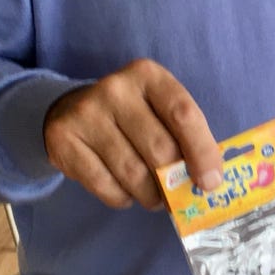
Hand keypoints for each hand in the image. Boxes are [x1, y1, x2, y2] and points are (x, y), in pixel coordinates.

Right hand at [43, 58, 222, 210]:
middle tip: (177, 195)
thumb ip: (183, 136)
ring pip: (132, 173)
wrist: (70, 111)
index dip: (202, 151)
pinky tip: (126, 192)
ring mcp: (86, 113)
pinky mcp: (64, 140)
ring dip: (150, 195)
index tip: (210, 182)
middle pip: (159, 148)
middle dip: (174, 181)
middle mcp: (116, 89)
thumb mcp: (159, 110)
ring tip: (154, 197)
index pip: (183, 114)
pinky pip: (105, 186)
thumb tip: (208, 180)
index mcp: (148, 75)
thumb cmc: (131, 114)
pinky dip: (123, 198)